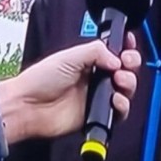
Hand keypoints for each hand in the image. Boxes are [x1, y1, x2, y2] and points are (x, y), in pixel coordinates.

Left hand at [0, 33, 140, 143]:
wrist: (28, 107)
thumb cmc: (40, 80)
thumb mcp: (69, 56)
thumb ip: (96, 51)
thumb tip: (117, 58)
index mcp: (88, 59)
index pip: (114, 51)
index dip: (125, 47)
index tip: (129, 44)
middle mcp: (95, 77)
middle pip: (125, 69)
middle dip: (131, 63)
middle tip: (127, 62)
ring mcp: (96, 96)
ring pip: (126, 90)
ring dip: (129, 83)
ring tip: (119, 81)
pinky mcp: (96, 115)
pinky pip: (119, 112)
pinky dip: (122, 105)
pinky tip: (115, 100)